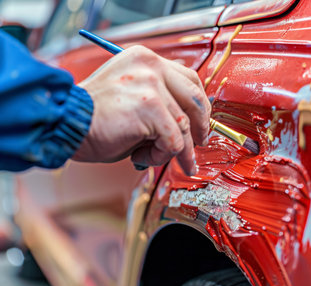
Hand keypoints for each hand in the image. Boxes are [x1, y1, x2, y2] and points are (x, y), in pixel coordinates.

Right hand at [72, 45, 210, 174]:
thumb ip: (160, 99)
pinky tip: (140, 155)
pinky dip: (159, 156)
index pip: (189, 79)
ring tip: (153, 156)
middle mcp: (150, 67)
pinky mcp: (149, 107)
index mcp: (145, 59)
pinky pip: (172, 141)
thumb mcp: (132, 96)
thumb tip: (190, 121)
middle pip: (195, 99)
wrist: (65, 123)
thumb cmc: (96, 116)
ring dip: (174, 149)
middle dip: (200, 128)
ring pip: (184, 125)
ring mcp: (150, 85)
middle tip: (196, 146)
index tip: (200, 123)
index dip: (200, 105)